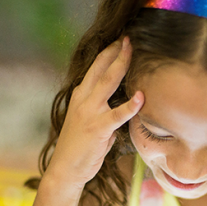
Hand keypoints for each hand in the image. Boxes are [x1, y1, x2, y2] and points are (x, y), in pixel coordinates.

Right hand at [46, 37, 143, 190]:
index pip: (96, 67)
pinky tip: (140, 97)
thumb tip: (124, 107)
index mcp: (81, 96)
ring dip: (121, 65)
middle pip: (101, 68)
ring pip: (107, 83)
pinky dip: (129, 106)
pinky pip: (116, 115)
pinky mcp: (97, 128)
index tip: (121, 39)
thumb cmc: (81, 148)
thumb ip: (106, 112)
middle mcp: (83, 99)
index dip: (108, 52)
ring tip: (132, 50)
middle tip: (128, 36)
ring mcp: (89, 112)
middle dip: (116, 51)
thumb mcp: (91, 123)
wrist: (66, 169)